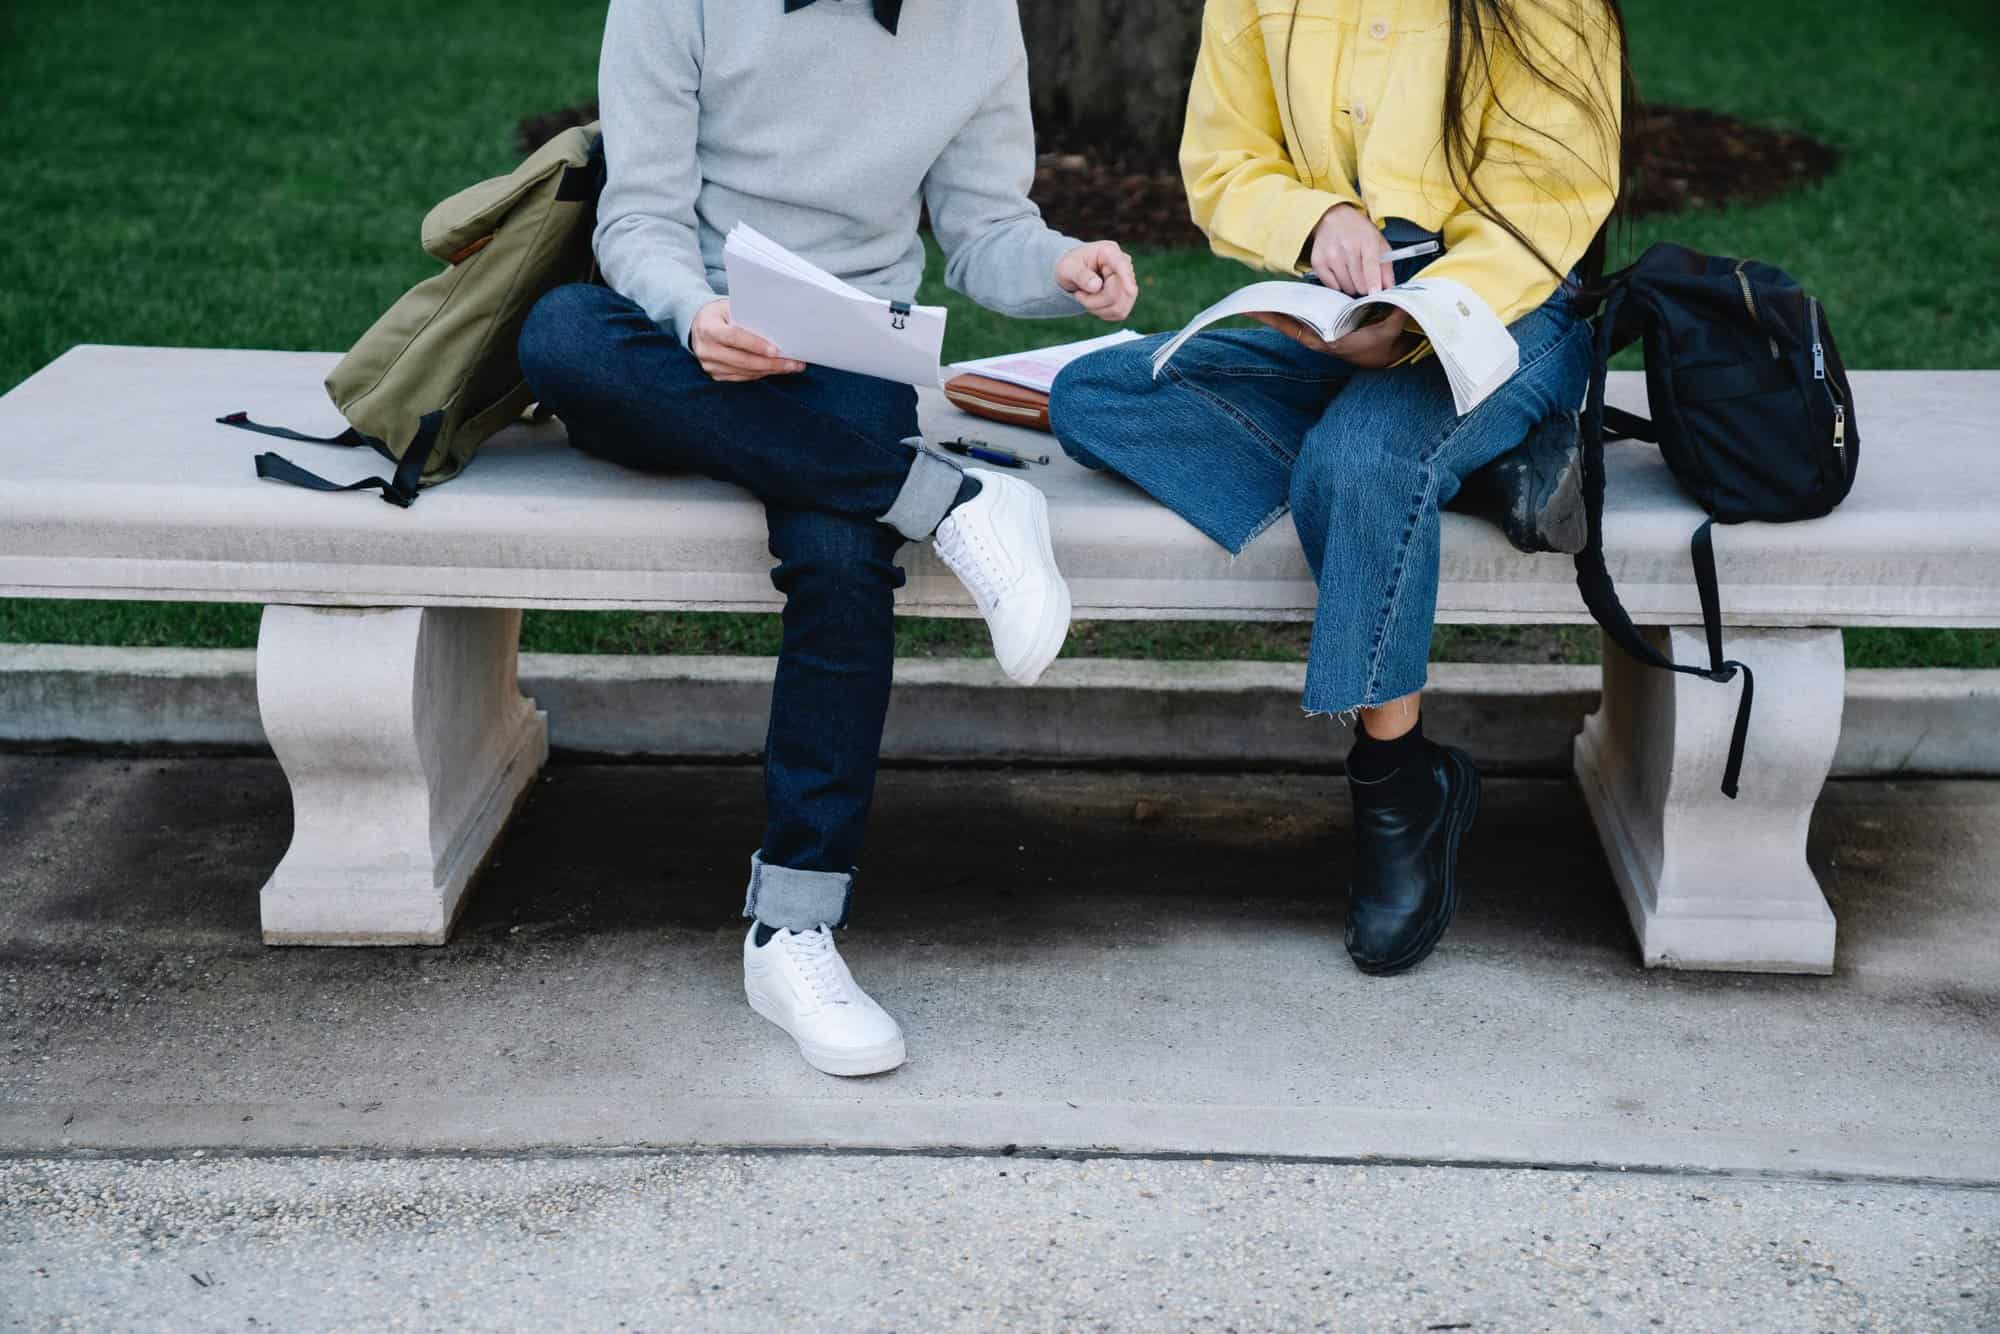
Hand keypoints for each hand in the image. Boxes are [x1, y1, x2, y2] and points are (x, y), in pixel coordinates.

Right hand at [689, 299, 804, 381]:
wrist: (699, 324)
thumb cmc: (721, 313)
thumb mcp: (730, 307)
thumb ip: (748, 315)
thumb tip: (779, 325)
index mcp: (708, 327)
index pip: (733, 337)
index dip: (755, 345)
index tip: (776, 350)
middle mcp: (706, 349)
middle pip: (742, 360)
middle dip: (771, 363)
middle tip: (794, 363)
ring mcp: (709, 365)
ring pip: (745, 372)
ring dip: (770, 370)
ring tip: (792, 366)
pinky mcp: (715, 374)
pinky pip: (742, 377)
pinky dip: (761, 374)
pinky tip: (776, 369)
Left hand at [1056, 241, 1137, 320]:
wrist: (1074, 273)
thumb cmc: (1070, 267)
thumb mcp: (1067, 268)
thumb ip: (1080, 275)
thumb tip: (1097, 286)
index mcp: (1109, 252)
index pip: (1122, 265)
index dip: (1127, 278)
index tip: (1131, 290)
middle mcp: (1124, 265)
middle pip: (1119, 293)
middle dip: (1095, 301)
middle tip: (1078, 294)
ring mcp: (1128, 282)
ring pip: (1120, 307)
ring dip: (1097, 308)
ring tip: (1084, 297)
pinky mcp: (1127, 297)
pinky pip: (1119, 313)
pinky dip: (1102, 312)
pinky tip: (1093, 302)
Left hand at [1250, 309, 1414, 368]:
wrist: (1388, 355)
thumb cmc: (1386, 343)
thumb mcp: (1391, 328)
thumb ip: (1395, 313)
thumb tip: (1402, 299)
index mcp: (1330, 341)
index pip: (1297, 330)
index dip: (1277, 320)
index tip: (1256, 311)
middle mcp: (1321, 339)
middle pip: (1288, 326)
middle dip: (1268, 314)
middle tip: (1245, 303)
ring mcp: (1320, 336)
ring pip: (1292, 323)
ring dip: (1275, 312)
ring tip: (1255, 300)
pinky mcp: (1323, 331)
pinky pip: (1300, 321)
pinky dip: (1288, 312)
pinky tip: (1278, 301)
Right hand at [1305, 203, 1393, 295]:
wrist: (1335, 218)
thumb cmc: (1359, 233)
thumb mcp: (1379, 244)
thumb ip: (1386, 267)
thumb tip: (1388, 288)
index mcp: (1366, 241)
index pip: (1370, 266)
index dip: (1373, 282)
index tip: (1375, 293)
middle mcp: (1347, 247)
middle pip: (1359, 283)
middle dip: (1365, 286)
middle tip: (1365, 279)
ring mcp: (1331, 255)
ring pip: (1346, 287)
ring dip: (1352, 286)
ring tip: (1352, 273)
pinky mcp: (1318, 262)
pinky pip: (1332, 286)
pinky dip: (1339, 284)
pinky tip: (1341, 273)